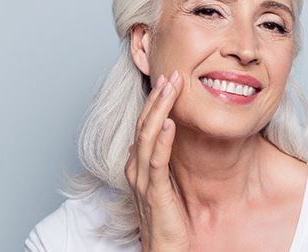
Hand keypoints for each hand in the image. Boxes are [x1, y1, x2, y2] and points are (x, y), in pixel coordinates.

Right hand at [125, 71, 189, 251]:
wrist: (164, 249)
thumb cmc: (167, 216)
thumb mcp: (166, 181)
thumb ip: (164, 160)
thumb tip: (172, 136)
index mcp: (138, 164)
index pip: (144, 125)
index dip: (155, 101)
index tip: (169, 81)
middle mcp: (135, 168)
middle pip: (144, 124)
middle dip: (158, 97)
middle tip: (172, 74)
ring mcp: (142, 179)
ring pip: (147, 136)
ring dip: (159, 109)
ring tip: (171, 87)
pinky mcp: (154, 192)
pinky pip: (156, 161)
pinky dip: (162, 139)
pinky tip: (169, 122)